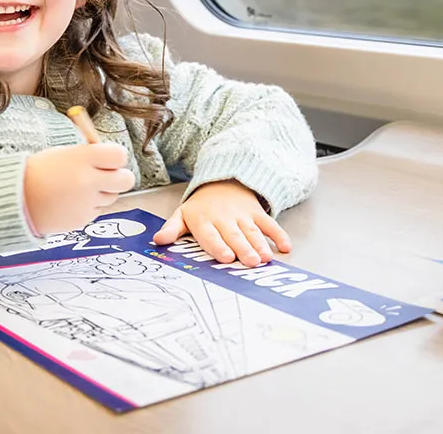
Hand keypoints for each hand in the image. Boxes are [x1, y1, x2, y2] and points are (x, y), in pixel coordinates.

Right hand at [23, 143, 134, 233]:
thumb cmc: (38, 172)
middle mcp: (88, 180)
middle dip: (120, 177)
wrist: (15, 199)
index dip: (117, 158)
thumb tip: (112, 157)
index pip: (120, 155)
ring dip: (103, 192)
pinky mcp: (83, 219)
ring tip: (79, 189)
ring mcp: (87, 202)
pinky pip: (97, 210)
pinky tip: (70, 201)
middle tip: (108, 176)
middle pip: (126, 180)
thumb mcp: (63, 154)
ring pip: (113, 196)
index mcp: (82, 158)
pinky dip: (89, 206)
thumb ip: (89, 156)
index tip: (110, 159)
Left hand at [152, 179, 290, 266]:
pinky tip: (285, 247)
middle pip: (234, 235)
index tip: (226, 257)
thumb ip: (172, 229)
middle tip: (251, 262)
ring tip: (265, 258)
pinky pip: (269, 223)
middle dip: (243, 249)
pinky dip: (278, 235)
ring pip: (252, 231)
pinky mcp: (256, 213)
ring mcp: (242, 215)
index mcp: (204, 221)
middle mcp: (224, 218)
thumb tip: (157, 241)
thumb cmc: (201, 207)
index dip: (218, 246)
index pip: (211, 235)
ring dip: (260, 245)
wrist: (223, 181)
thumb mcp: (182, 215)